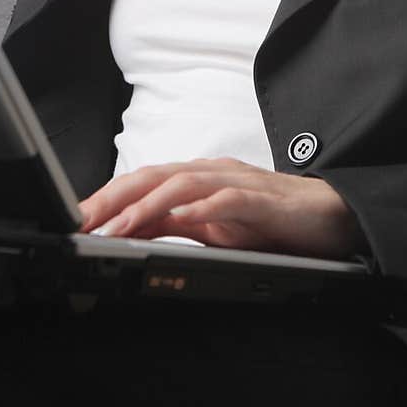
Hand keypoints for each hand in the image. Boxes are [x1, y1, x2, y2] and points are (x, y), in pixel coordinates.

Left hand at [77, 157, 370, 260]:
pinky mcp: (262, 199)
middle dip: (112, 197)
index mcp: (197, 180)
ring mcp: (237, 183)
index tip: (74, 220)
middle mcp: (211, 173)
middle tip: (78, 220)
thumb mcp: (215, 230)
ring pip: (183, 184)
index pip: (142, 183)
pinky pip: (228, 199)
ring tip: (117, 225)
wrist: (332, 217)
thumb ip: (175, 226)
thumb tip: (129, 233)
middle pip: (153, 176)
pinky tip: (180, 218)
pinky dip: (201, 207)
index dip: (106, 198)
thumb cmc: (273, 223)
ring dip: (146, 203)